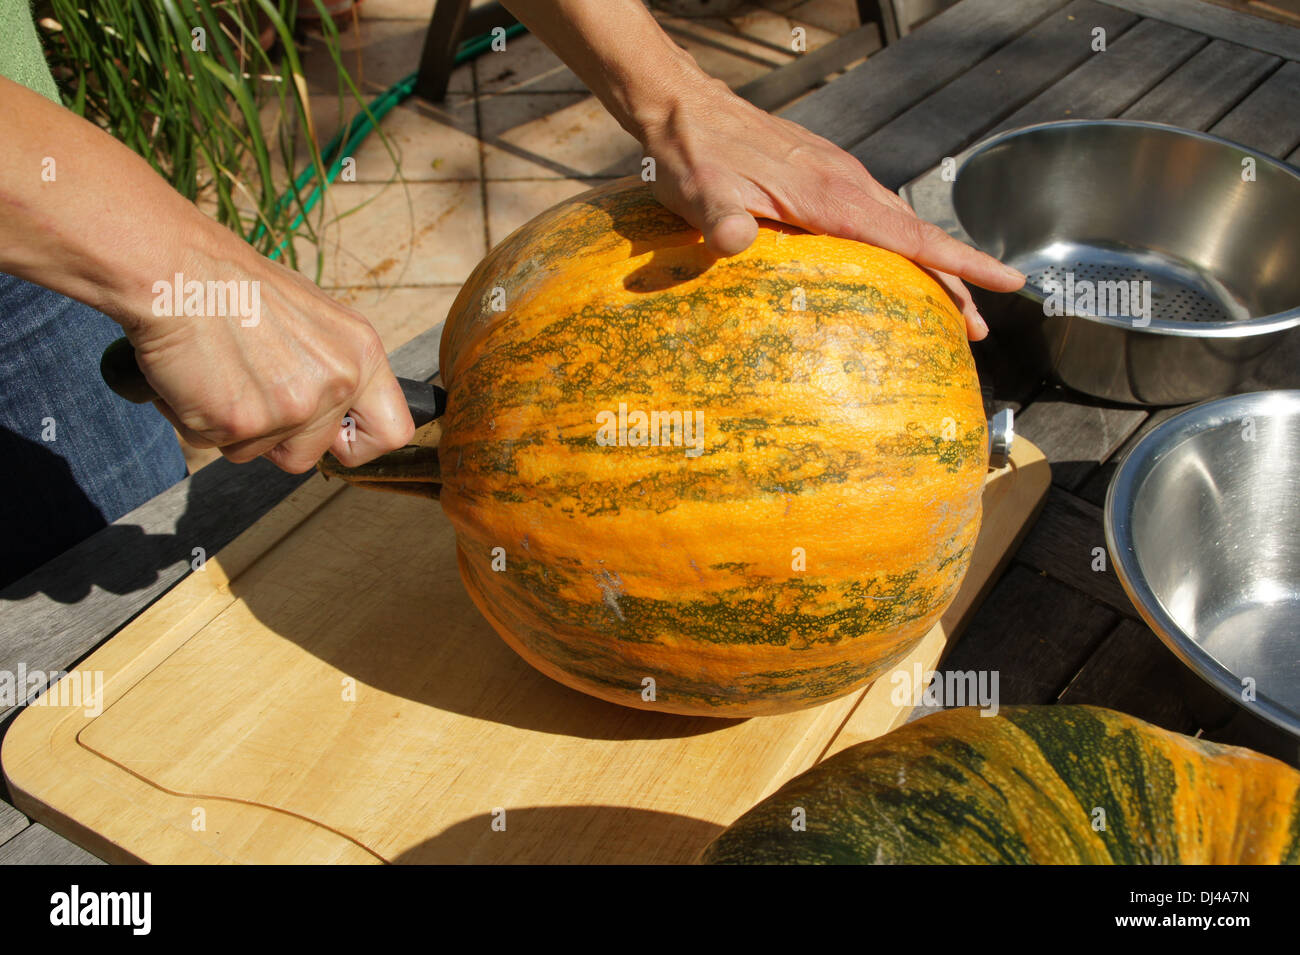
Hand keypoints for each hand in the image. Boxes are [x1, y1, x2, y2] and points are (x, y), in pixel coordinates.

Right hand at [125, 249, 413, 472]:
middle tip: (250, 391)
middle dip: (278, 439)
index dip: (357, 441)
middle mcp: (338, 381)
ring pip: (262, 454)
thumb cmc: (234, 286)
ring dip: (236, 430)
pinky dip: (198, 421)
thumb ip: (331, 365)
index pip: (393, 431)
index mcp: (362, 353)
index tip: (330, 432)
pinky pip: (217, 446)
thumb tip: (337, 408)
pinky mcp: (243, 423)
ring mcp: (293, 406)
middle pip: (312, 455)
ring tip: (220, 374)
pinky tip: (194, 377)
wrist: (174, 267)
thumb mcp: (312, 318)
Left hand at [637, 80, 1024, 339]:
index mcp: (830, 194)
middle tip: (977, 331)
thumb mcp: (702, 192)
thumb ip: (720, 218)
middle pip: (916, 239)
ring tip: (950, 308)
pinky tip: (893, 265)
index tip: (1006, 284)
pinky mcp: (821, 176)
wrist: (683, 107)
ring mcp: (836, 177)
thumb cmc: (693, 154)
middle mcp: (845, 183)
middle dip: (955, 282)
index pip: (911, 236)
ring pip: (899, 226)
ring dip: (930, 266)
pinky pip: (876, 215)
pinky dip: (900, 244)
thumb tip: (735, 239)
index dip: (960, 263)